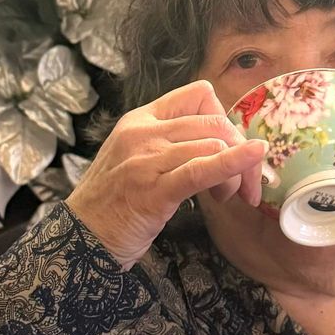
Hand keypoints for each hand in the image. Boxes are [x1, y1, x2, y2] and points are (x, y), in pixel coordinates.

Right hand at [66, 80, 266, 269]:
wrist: (80, 239)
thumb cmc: (113, 204)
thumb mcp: (138, 158)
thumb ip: (170, 143)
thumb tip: (218, 141)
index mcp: (139, 120)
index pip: (198, 95)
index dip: (224, 119)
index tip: (229, 148)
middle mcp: (142, 132)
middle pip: (213, 121)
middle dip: (239, 149)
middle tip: (242, 184)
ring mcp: (146, 159)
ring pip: (213, 143)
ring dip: (236, 172)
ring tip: (226, 197)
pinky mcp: (154, 190)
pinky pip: (203, 169)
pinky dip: (234, 163)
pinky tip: (254, 158)